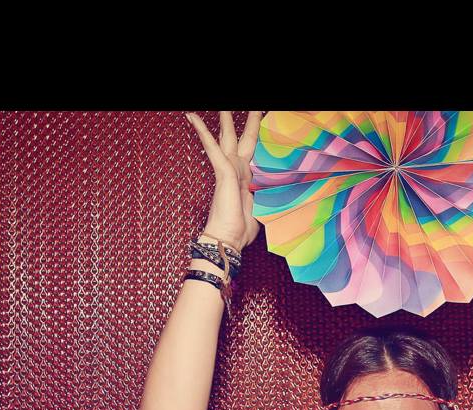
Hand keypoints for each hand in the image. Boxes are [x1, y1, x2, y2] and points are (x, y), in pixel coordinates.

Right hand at [184, 111, 262, 251]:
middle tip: (252, 108)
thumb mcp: (262, 205)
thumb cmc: (242, 228)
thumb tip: (279, 184)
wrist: (229, 239)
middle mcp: (238, 169)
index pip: (253, 150)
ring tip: (222, 106)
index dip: (258, 136)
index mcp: (247, 176)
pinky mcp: (223, 172)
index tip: (265, 123)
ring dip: (225, 119)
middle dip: (247, 120)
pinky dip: (203, 132)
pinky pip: (211, 147)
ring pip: (226, 136)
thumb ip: (265, 190)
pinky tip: (193, 117)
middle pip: (241, 137)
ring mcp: (229, 169)